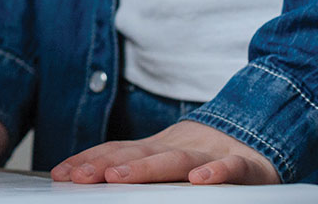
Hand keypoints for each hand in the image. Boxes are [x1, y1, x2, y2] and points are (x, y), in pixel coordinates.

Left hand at [50, 120, 278, 184]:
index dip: (89, 162)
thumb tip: (91, 178)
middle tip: (80, 177)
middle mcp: (177, 149)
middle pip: (139, 154)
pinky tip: (200, 180)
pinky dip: (217, 172)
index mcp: (157, 149)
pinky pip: (231, 168)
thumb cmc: (203, 157)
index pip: (117, 152)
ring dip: (147, 168)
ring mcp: (210, 155)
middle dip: (106, 165)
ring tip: (119, 178)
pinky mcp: (246, 166)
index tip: (61, 174)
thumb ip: (135, 170)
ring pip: (176, 160)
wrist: (256, 137)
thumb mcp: (165, 161)